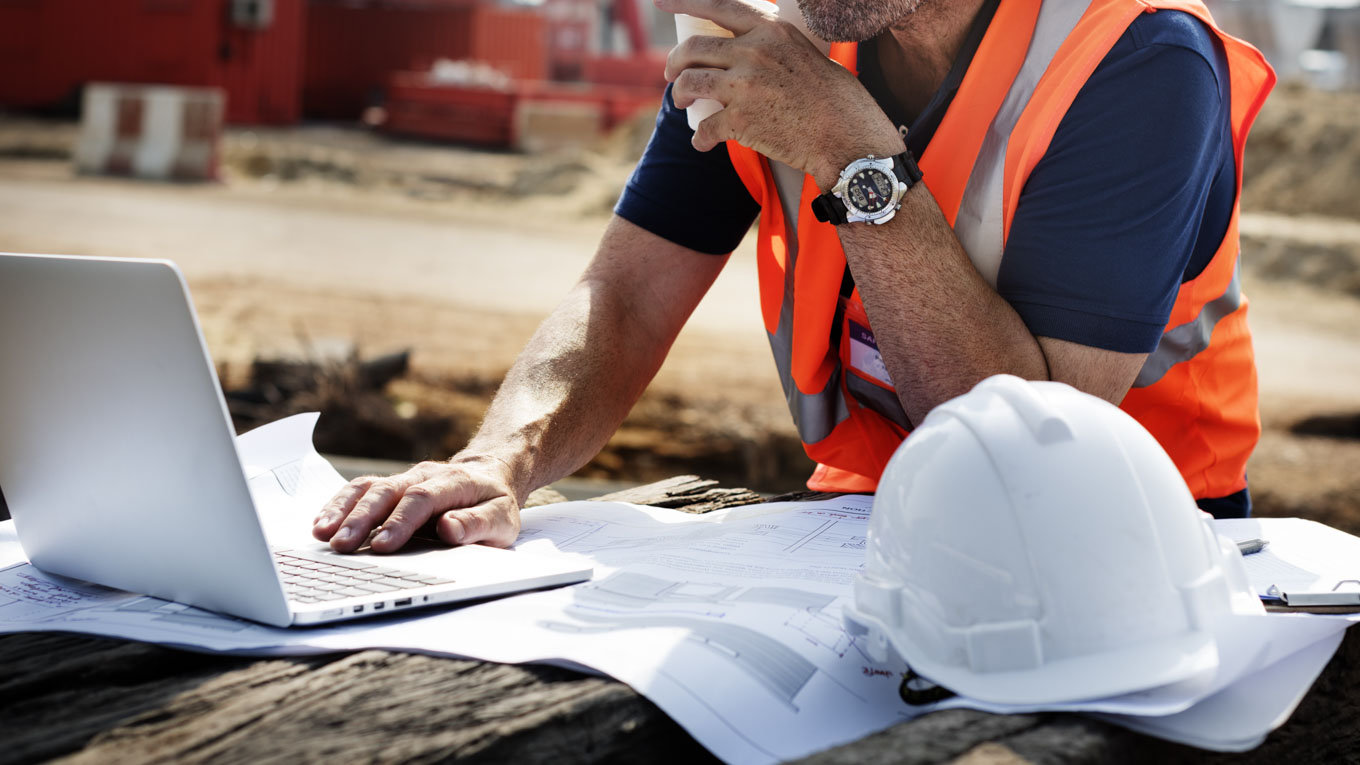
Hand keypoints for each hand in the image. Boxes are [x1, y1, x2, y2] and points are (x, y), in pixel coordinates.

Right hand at [312, 455, 521, 553]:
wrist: (489, 474)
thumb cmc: (494, 503)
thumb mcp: (503, 519)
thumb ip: (478, 524)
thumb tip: (449, 529)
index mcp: (454, 483)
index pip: (422, 499)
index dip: (400, 521)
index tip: (383, 545)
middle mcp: (423, 476)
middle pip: (387, 492)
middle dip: (362, 519)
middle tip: (342, 546)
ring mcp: (404, 478)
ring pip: (368, 488)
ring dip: (343, 510)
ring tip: (322, 535)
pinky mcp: (390, 486)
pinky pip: (360, 490)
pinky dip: (338, 505)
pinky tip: (322, 524)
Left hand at [658, 0, 902, 188]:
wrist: (846, 135)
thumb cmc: (834, 97)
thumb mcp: (804, 52)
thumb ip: (771, 45)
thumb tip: (744, 49)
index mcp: (771, 30)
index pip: (718, 5)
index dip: (684, 2)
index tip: (661, 2)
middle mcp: (754, 52)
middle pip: (694, 48)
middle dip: (675, 62)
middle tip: (672, 76)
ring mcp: (744, 86)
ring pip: (690, 84)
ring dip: (680, 95)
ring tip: (683, 103)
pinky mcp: (740, 121)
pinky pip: (704, 128)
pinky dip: (700, 139)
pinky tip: (702, 144)